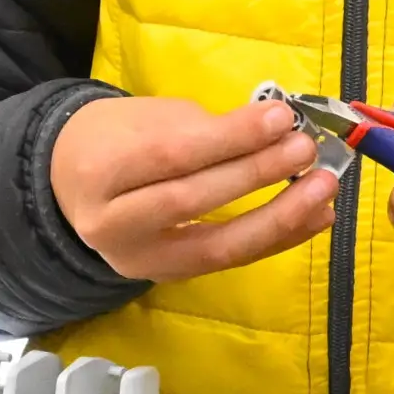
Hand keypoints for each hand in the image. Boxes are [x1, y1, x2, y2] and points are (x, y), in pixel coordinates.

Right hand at [51, 96, 332, 281]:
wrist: (71, 184)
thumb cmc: (119, 139)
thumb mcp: (149, 117)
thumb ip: (205, 128)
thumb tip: (274, 132)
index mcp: (100, 169)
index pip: (173, 155)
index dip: (232, 137)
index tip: (282, 116)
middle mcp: (112, 224)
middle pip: (193, 200)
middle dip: (257, 173)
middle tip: (304, 149)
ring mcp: (140, 260)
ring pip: (217, 246)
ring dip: (279, 217)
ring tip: (322, 188)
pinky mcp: (168, 277)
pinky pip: (229, 261)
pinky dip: (278, 238)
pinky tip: (315, 217)